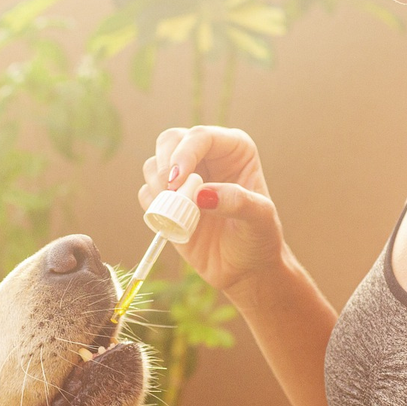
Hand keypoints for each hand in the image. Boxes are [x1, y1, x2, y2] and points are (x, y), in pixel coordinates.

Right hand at [139, 126, 285, 296]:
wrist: (246, 269)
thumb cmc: (259, 239)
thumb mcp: (260, 219)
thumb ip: (237, 202)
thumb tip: (202, 194)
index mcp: (233, 149)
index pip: (200, 136)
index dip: (184, 153)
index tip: (178, 181)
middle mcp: (206, 157)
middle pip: (169, 140)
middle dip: (165, 165)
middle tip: (171, 193)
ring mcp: (184, 178)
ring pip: (153, 166)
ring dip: (158, 188)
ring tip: (181, 214)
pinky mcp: (167, 201)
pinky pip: (146, 193)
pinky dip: (152, 206)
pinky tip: (173, 223)